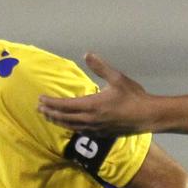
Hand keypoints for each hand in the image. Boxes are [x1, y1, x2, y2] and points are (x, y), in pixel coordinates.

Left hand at [36, 53, 157, 135]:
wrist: (148, 116)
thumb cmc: (133, 96)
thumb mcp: (117, 78)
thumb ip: (100, 67)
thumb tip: (87, 54)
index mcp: (92, 105)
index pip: (65, 105)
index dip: (51, 102)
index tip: (41, 99)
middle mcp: (90, 119)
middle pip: (64, 117)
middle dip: (50, 112)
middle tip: (39, 109)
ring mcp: (95, 128)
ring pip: (70, 126)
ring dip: (58, 121)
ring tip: (49, 117)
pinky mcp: (101, 134)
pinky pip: (80, 131)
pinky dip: (70, 127)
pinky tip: (68, 125)